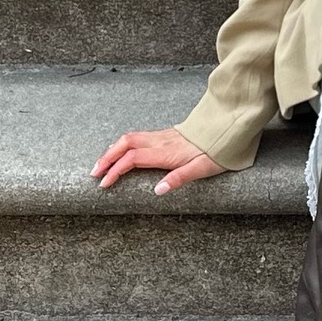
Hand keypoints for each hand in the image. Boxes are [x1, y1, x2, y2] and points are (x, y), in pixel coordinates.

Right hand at [91, 127, 224, 195]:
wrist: (227, 130)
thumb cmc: (217, 152)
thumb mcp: (202, 169)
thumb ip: (179, 179)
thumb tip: (157, 190)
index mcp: (167, 152)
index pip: (132, 159)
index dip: (115, 170)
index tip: (104, 184)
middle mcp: (160, 141)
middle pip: (124, 144)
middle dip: (106, 158)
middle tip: (94, 173)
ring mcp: (162, 135)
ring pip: (129, 138)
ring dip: (112, 149)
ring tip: (101, 163)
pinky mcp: (165, 134)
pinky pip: (137, 136)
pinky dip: (123, 144)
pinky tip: (120, 151)